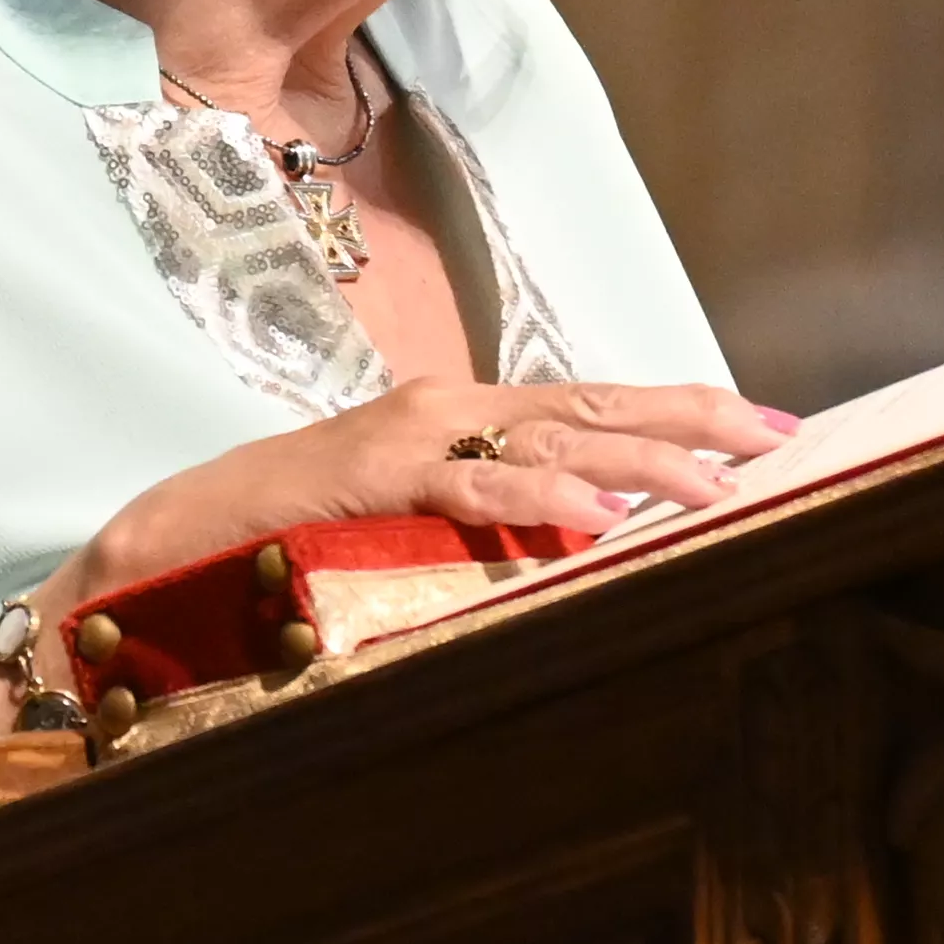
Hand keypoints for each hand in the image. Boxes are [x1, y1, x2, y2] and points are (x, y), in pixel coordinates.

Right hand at [0, 377, 793, 733]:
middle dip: (692, 421)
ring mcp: (404, 439)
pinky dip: (537, 501)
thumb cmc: (284, 538)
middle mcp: (440, 409)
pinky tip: (600, 522)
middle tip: (779, 441)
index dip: (682, 410)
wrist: (164, 541)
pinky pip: (468, 491)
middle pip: (592, 406)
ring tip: (717, 485)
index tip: (770, 429)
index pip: (590, 403)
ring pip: (547, 441)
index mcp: (455, 416)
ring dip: (640, 463)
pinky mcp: (367, 482)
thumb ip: (481, 518)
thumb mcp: (403, 521)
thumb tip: (576, 541)